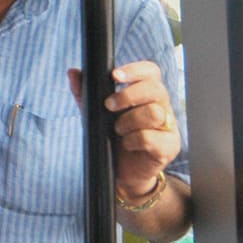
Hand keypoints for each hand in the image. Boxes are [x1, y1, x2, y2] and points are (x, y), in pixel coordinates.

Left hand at [68, 61, 180, 200]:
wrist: (123, 172)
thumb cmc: (113, 138)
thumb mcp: (96, 114)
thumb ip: (85, 94)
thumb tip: (73, 72)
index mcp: (147, 95)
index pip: (151, 72)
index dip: (135, 70)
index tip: (114, 76)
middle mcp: (162, 107)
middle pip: (155, 89)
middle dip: (127, 95)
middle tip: (109, 106)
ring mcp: (168, 127)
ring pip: (154, 113)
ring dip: (129, 120)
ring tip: (118, 130)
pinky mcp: (168, 147)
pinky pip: (152, 138)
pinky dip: (133, 140)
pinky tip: (127, 144)